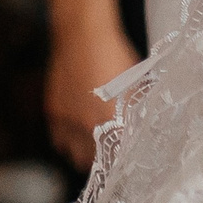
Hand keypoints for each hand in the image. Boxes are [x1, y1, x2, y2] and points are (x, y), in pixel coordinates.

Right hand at [40, 0, 141, 168]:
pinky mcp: (53, 112)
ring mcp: (66, 120)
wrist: (83, 33)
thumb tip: (150, 133)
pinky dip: (67, 141)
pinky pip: (58, 140)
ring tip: (95, 146)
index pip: (118, 161)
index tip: (130, 168)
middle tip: (113, 156)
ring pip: (73, 155)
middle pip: (93, 163)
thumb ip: (139, 114)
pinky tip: (77, 133)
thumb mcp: (136, 86)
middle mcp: (87, 127)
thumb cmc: (116, 56)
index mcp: (112, 123)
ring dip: (84, 154)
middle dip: (104, 163)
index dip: (123, 167)